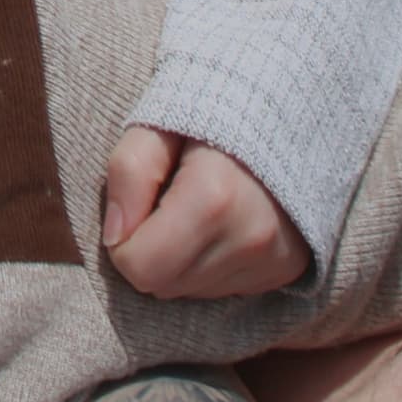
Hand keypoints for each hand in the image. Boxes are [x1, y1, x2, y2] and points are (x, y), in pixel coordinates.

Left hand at [101, 128, 310, 299]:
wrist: (286, 109)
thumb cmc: (210, 112)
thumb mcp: (156, 125)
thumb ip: (128, 172)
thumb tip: (114, 237)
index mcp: (212, 198)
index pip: (140, 267)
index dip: (124, 241)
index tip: (140, 205)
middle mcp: (248, 238)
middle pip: (163, 285)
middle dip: (151, 253)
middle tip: (167, 204)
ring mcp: (273, 259)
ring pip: (191, 291)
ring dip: (181, 261)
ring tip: (198, 210)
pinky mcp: (287, 269)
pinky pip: (225, 290)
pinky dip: (212, 264)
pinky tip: (223, 225)